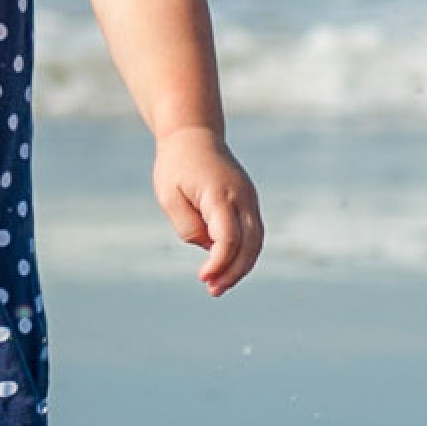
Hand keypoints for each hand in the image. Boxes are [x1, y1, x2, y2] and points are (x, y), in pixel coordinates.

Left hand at [155, 128, 263, 293]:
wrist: (193, 135)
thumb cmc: (176, 166)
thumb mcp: (170, 197)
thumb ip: (187, 226)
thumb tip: (208, 248)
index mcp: (221, 194)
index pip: (229, 237)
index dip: (219, 262)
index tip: (202, 277)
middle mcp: (243, 197)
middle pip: (250, 244)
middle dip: (233, 272)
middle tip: (213, 290)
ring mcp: (250, 199)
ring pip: (256, 241)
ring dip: (241, 267)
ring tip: (219, 286)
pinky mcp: (250, 202)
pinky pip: (253, 234)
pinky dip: (243, 253)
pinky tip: (226, 268)